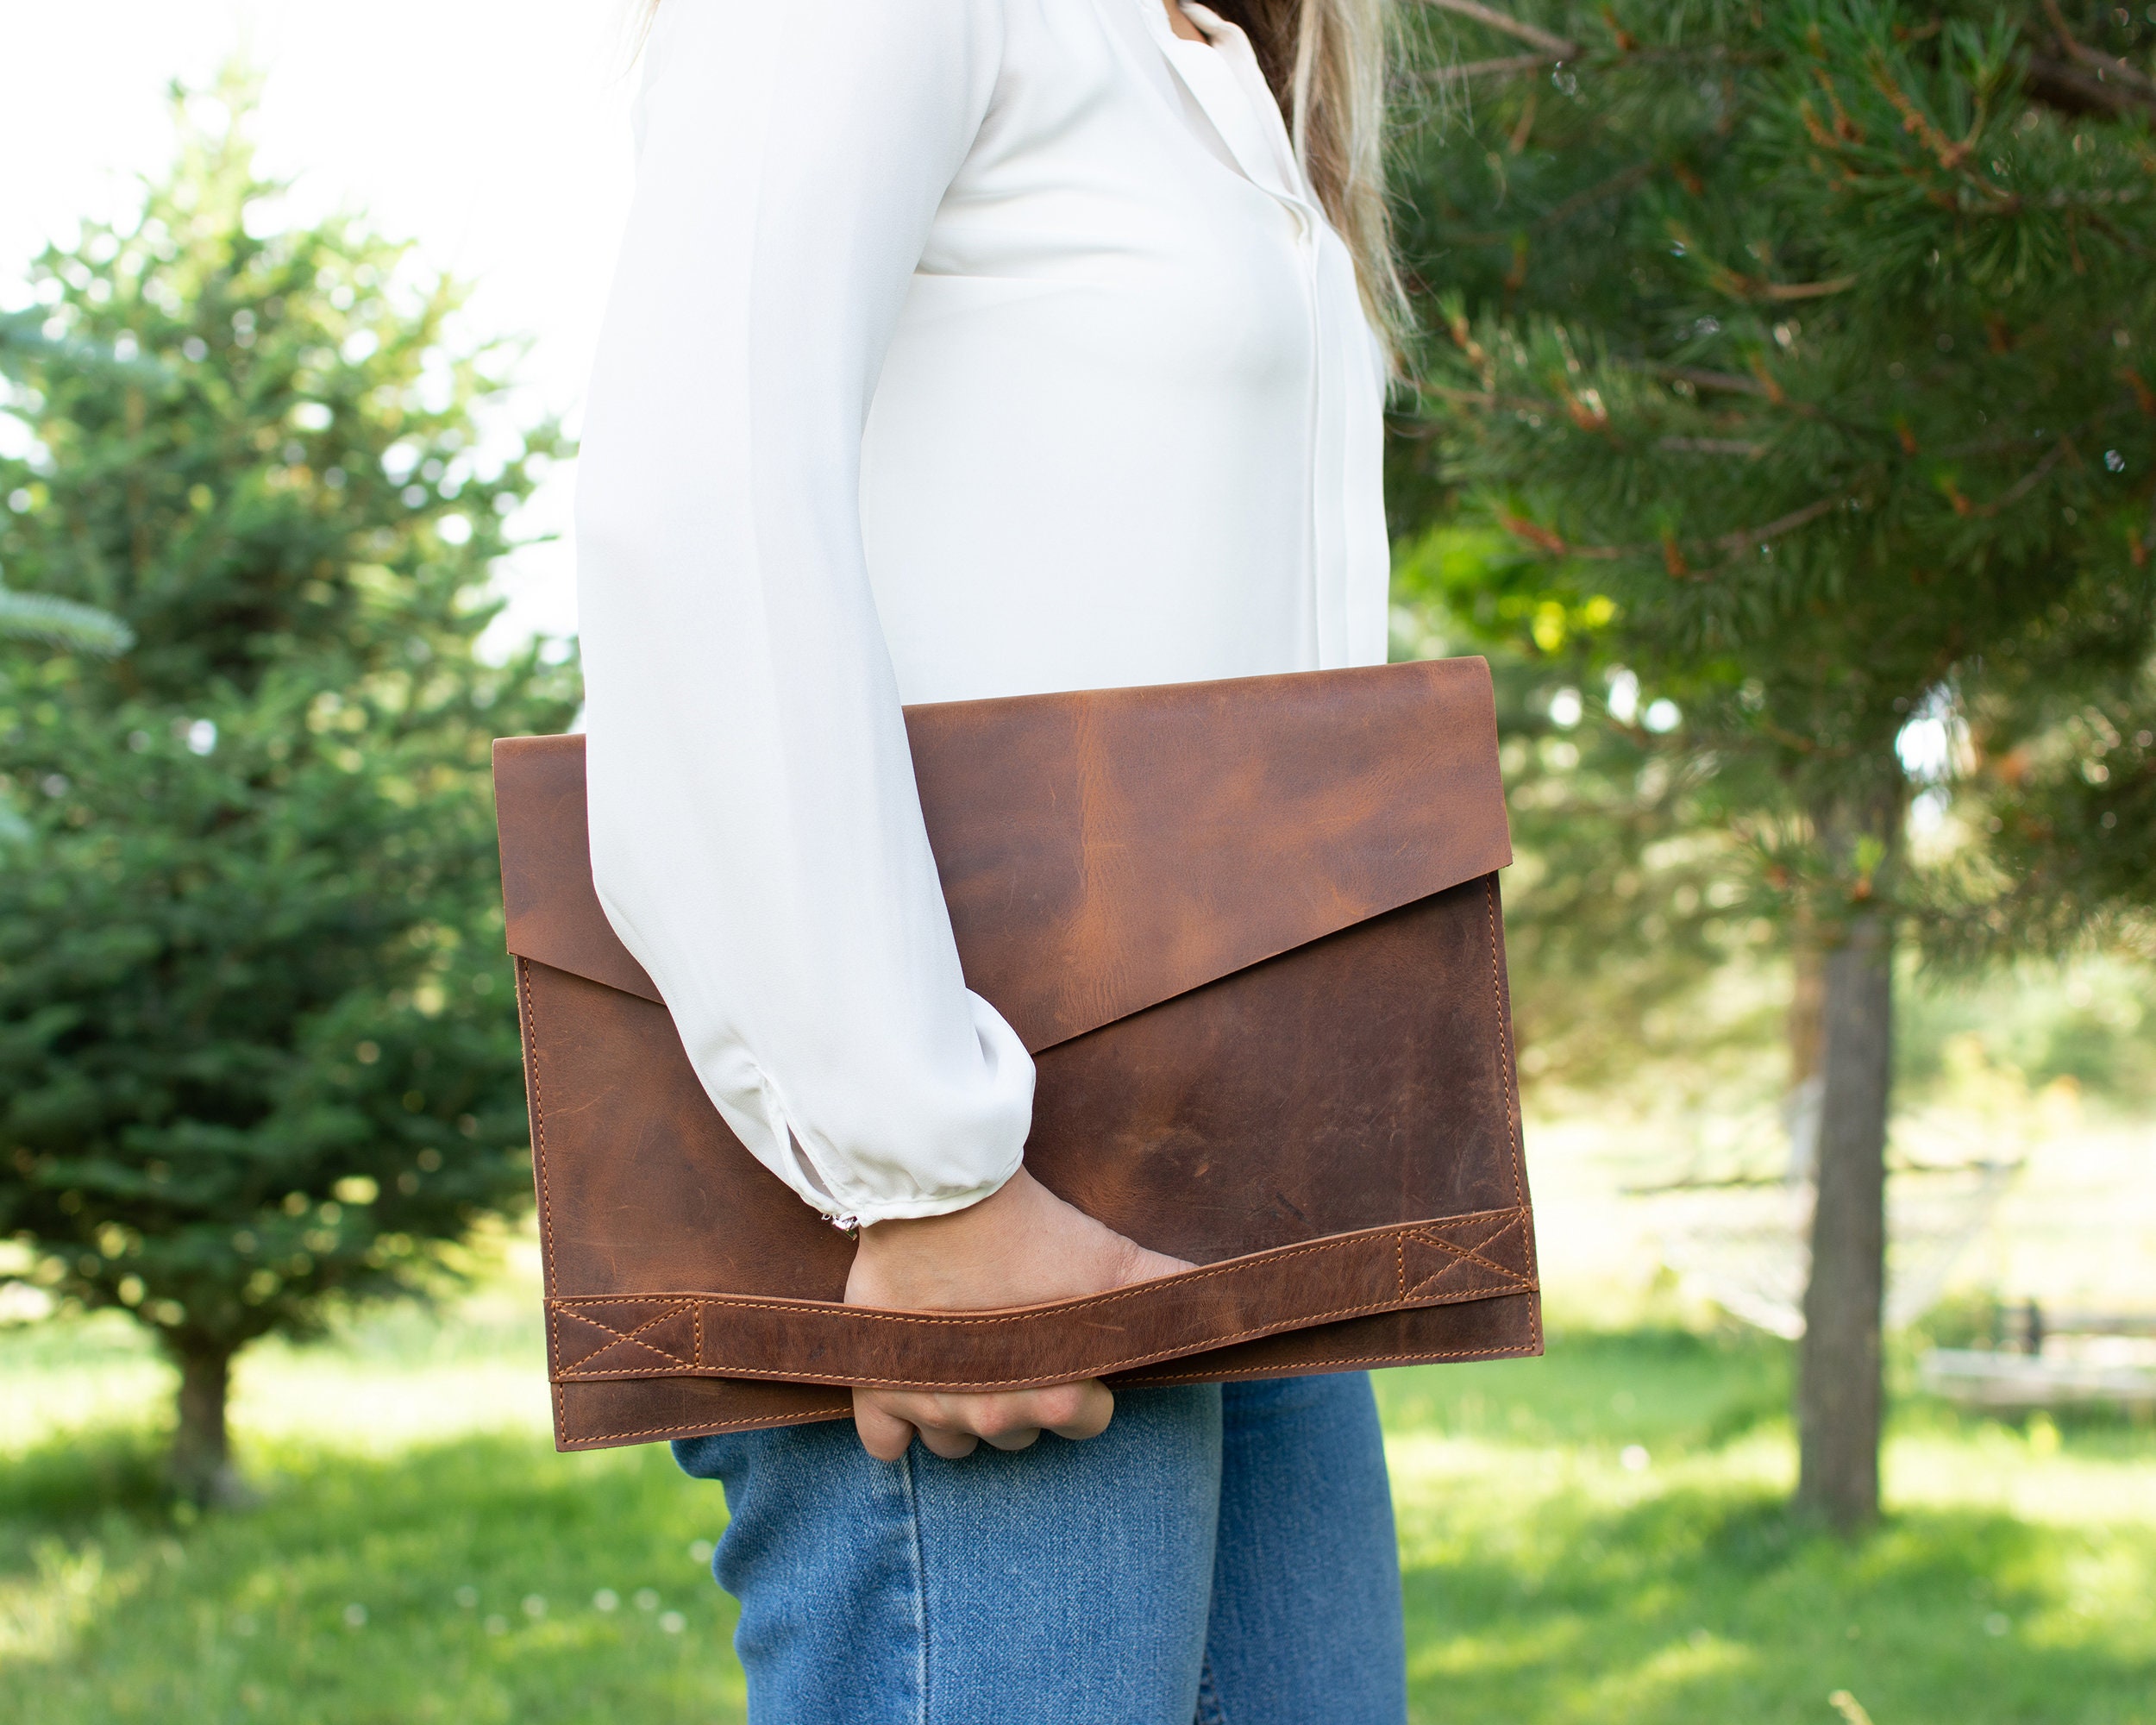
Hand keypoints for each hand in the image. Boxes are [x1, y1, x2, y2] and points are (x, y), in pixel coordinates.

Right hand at [844, 1166, 1189, 1460]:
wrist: (934, 1189)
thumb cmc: (1028, 1229)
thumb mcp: (1109, 1260)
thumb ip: (1165, 1286)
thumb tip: (1223, 1298)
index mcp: (1047, 1397)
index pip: (1084, 1419)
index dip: (1093, 1383)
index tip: (1082, 1349)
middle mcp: (984, 1416)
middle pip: (1018, 1434)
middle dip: (1029, 1396)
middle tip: (1027, 1344)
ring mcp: (925, 1403)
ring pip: (953, 1444)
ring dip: (966, 1415)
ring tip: (975, 1365)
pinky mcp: (874, 1384)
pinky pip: (883, 1441)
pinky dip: (897, 1427)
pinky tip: (915, 1391)